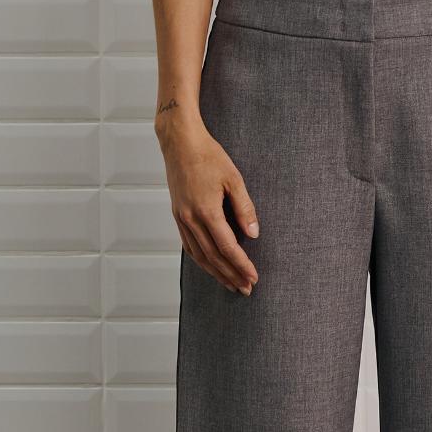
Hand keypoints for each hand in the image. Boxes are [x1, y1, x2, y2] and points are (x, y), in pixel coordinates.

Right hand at [162, 123, 259, 293]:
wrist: (180, 143)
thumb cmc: (208, 156)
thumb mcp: (233, 179)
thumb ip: (244, 208)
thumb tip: (254, 233)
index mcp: (206, 211)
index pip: (227, 247)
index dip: (241, 265)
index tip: (254, 277)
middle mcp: (191, 219)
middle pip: (213, 257)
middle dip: (231, 275)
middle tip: (246, 289)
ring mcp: (182, 219)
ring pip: (199, 255)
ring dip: (216, 273)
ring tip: (231, 284)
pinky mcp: (178, 215)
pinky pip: (189, 246)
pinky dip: (201, 260)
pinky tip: (211, 266)